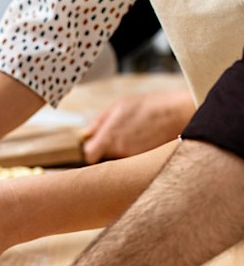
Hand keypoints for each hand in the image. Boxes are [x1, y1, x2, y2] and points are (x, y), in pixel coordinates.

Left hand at [80, 90, 194, 163]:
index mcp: (109, 136)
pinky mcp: (143, 160)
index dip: (90, 149)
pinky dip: (134, 151)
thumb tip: (84, 135)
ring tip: (135, 133)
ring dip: (121, 148)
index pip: (89, 155)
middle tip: (118, 134)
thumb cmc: (150, 106)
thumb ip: (98, 122)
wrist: (181, 113)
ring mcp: (132, 157)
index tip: (94, 144)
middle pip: (103, 156)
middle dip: (106, 148)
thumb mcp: (120, 105)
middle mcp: (119, 150)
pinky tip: (144, 138)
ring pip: (118, 157)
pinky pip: (131, 160)